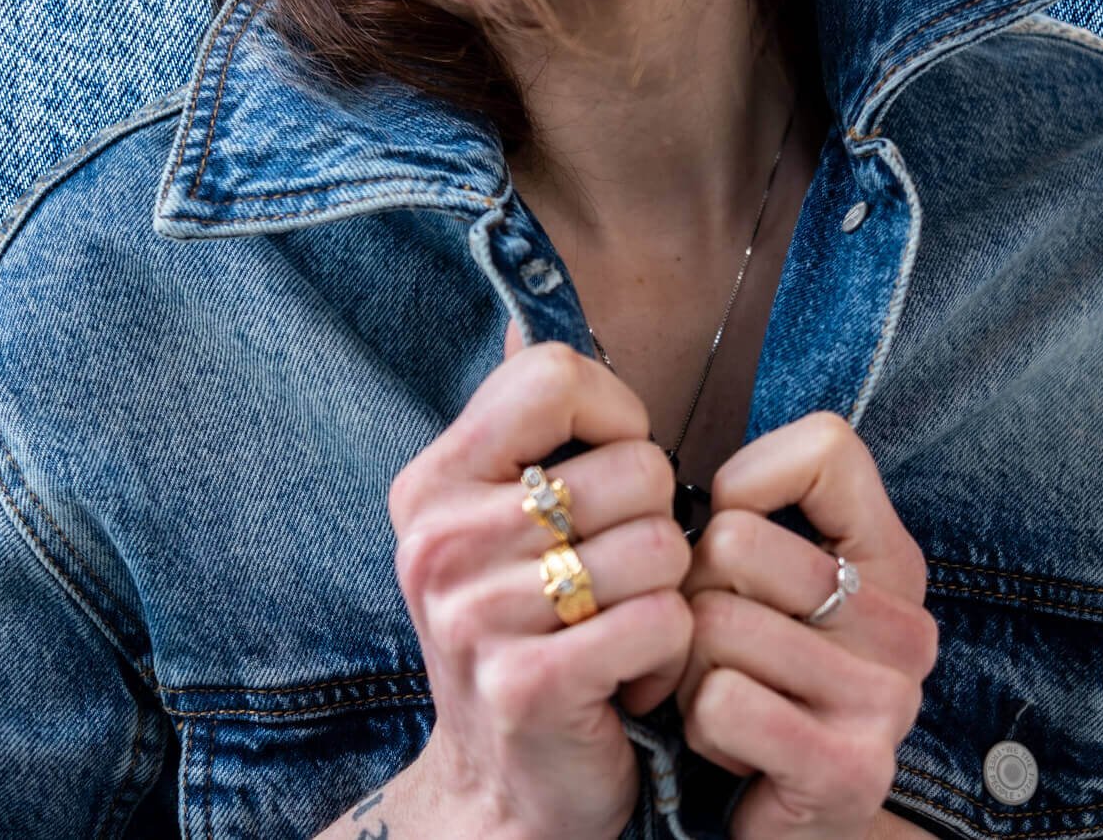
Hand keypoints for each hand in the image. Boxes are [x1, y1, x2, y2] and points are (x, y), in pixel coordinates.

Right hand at [383, 319, 693, 839]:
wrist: (503, 786)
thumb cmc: (527, 634)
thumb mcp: (496, 523)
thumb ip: (521, 425)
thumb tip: (520, 315)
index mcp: (433, 482)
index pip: (554, 374)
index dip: (616, 416)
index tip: (610, 474)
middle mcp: (439, 539)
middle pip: (633, 465)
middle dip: (657, 523)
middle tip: (617, 577)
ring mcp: (474, 615)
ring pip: (661, 546)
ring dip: (668, 596)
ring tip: (622, 628)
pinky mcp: (527, 684)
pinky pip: (662, 622)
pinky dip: (669, 656)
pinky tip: (629, 678)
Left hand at [675, 411, 939, 839]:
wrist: (795, 820)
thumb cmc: (760, 682)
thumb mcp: (771, 589)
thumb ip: (750, 517)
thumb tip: (664, 476)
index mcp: (892, 562)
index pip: (828, 447)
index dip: (747, 482)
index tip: (732, 538)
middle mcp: (905, 625)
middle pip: (735, 542)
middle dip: (692, 594)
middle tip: (713, 644)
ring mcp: (886, 701)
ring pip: (713, 624)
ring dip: (686, 669)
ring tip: (720, 695)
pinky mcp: (849, 770)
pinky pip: (722, 702)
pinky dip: (698, 723)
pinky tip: (729, 743)